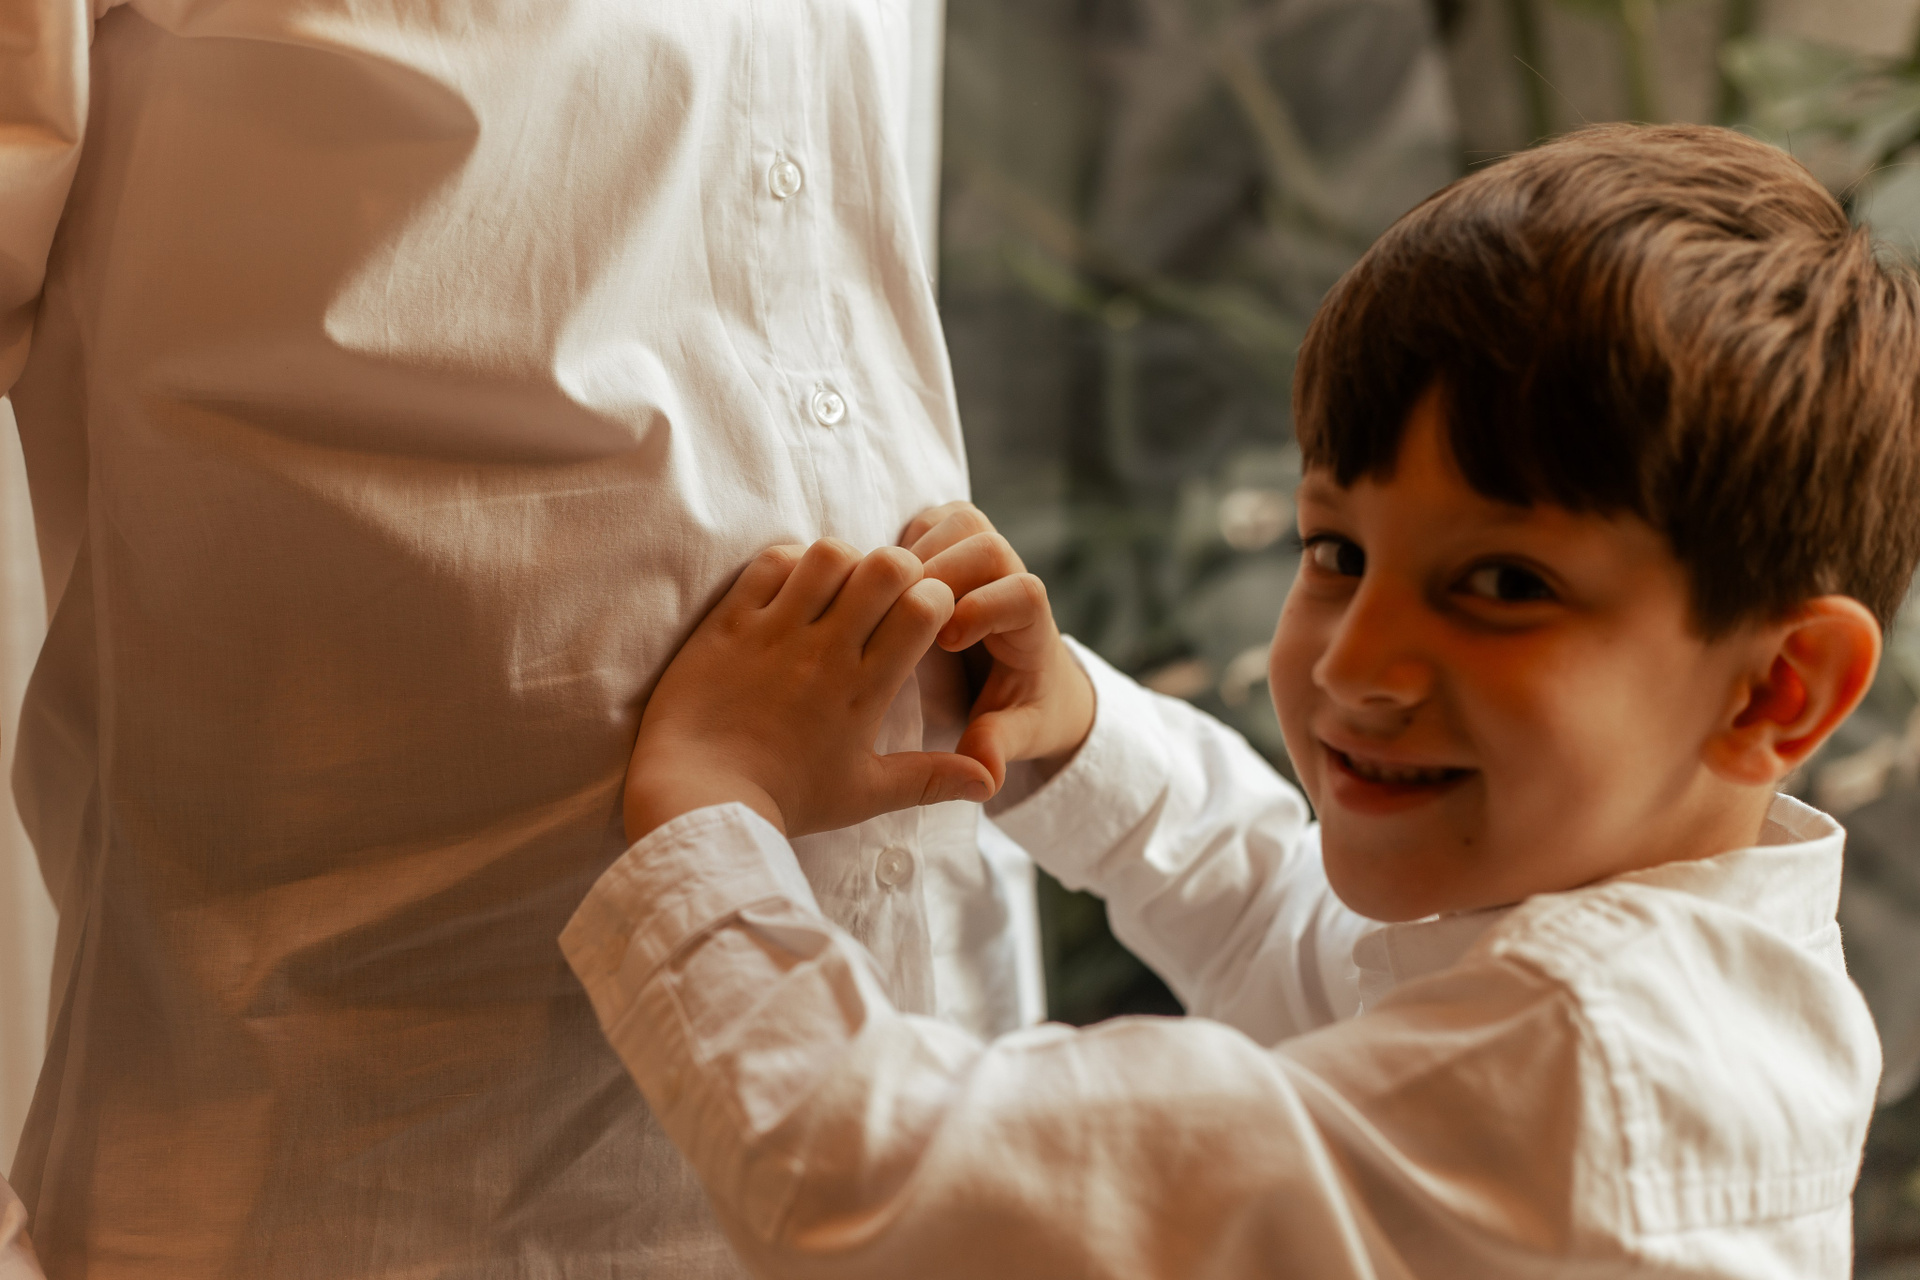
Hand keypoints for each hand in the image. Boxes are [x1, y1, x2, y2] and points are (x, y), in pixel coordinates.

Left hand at [624, 540, 995, 842]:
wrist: (697, 800)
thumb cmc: (784, 800)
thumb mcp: (864, 794)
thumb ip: (930, 781)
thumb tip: (990, 784)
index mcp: (864, 689)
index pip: (924, 608)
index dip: (935, 599)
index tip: (923, 615)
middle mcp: (824, 652)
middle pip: (885, 567)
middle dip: (899, 568)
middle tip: (885, 591)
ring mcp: (774, 633)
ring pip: (829, 555)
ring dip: (843, 561)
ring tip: (837, 587)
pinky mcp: (729, 623)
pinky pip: (769, 563)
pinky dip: (789, 563)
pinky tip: (792, 588)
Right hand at [903, 503, 1094, 790]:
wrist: (1025, 679)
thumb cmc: (1020, 709)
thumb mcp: (1016, 734)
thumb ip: (999, 744)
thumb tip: (984, 772)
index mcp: (1034, 624)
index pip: (1023, 593)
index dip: (986, 607)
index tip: (949, 640)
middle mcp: (1012, 576)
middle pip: (985, 543)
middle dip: (940, 571)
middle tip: (900, 609)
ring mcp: (981, 551)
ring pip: (952, 523)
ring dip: (914, 553)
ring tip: (882, 599)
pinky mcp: (948, 541)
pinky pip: (924, 523)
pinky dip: (897, 545)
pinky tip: (872, 587)